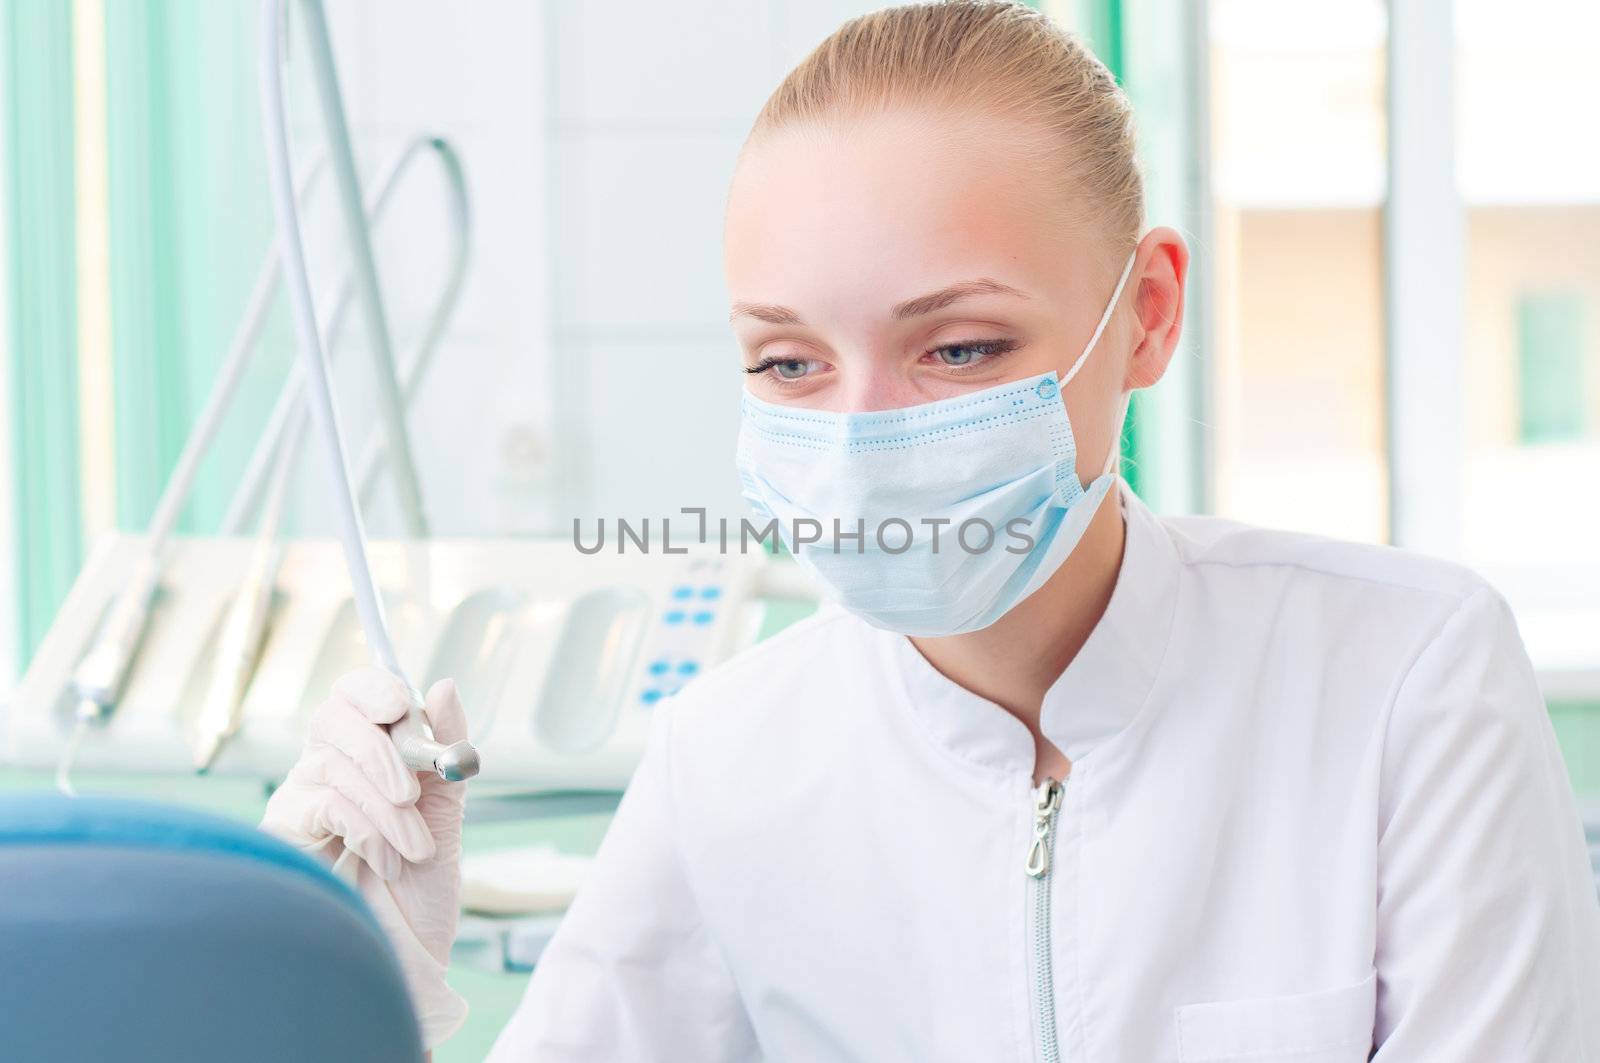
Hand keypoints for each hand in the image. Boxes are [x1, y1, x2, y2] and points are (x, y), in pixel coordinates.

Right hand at [261, 667, 469, 1047]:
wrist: (408, 957)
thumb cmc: (421, 889)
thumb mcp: (447, 809)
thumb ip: (447, 748)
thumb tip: (444, 685)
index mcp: (366, 756)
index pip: (355, 696)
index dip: (374, 688)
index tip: (401, 705)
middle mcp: (326, 769)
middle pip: (334, 716)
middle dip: (382, 747)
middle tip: (414, 790)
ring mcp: (301, 800)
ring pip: (334, 764)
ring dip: (386, 806)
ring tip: (415, 848)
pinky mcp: (285, 834)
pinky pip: (323, 803)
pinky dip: (366, 828)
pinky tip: (385, 861)